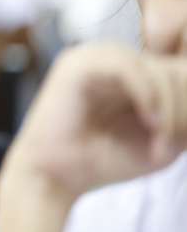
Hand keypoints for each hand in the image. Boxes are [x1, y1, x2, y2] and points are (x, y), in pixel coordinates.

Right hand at [0, 43, 186, 231]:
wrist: (58, 174)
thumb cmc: (101, 158)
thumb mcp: (163, 137)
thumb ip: (183, 115)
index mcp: (132, 72)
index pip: (178, 72)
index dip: (186, 103)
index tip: (181, 139)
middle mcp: (113, 58)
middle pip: (172, 69)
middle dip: (182, 108)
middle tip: (171, 144)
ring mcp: (94, 57)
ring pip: (155, 68)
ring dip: (169, 107)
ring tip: (160, 138)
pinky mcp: (78, 64)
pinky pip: (129, 68)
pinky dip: (148, 97)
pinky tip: (149, 121)